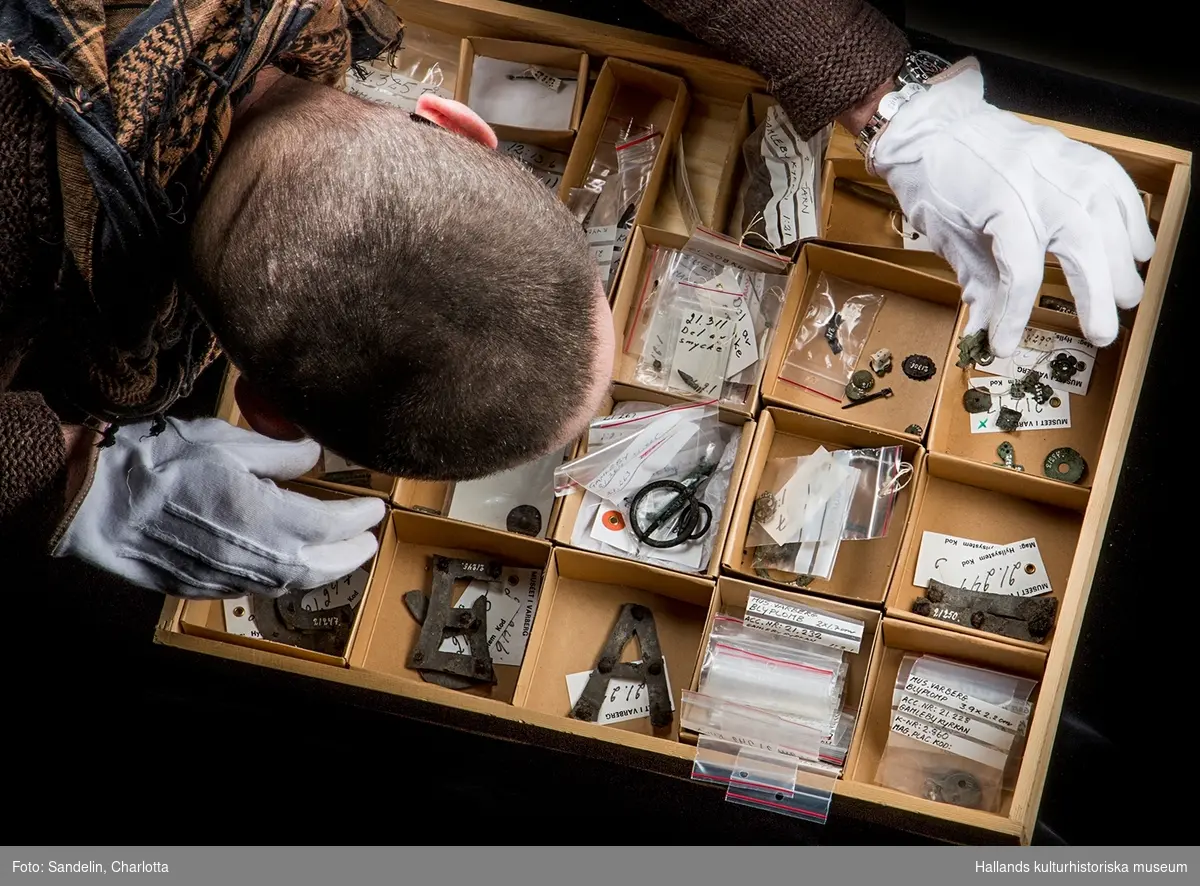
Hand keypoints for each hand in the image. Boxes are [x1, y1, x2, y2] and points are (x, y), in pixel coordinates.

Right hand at [53, 417, 385, 598]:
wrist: (88, 500)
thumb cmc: (153, 463)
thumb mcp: (223, 439)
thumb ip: (278, 451)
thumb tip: (314, 455)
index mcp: (263, 517)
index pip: (331, 525)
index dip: (359, 519)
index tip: (375, 508)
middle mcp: (251, 556)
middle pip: (318, 566)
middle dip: (349, 555)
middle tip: (368, 541)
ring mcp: (224, 576)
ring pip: (288, 583)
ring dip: (320, 572)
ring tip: (337, 557)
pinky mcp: (199, 585)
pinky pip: (255, 588)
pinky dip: (283, 579)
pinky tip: (286, 566)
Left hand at [869, 60, 1155, 356]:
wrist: (936, 125)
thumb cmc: (937, 181)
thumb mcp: (947, 239)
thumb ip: (976, 285)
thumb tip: (986, 334)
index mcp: (1000, 204)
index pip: (1019, 273)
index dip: (1015, 316)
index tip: (1005, 347)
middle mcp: (1039, 182)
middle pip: (1084, 245)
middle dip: (1098, 296)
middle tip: (1101, 333)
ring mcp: (1065, 165)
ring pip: (1110, 219)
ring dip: (1123, 264)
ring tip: (1124, 298)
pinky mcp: (1079, 155)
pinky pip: (1121, 190)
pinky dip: (1133, 222)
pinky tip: (1136, 251)